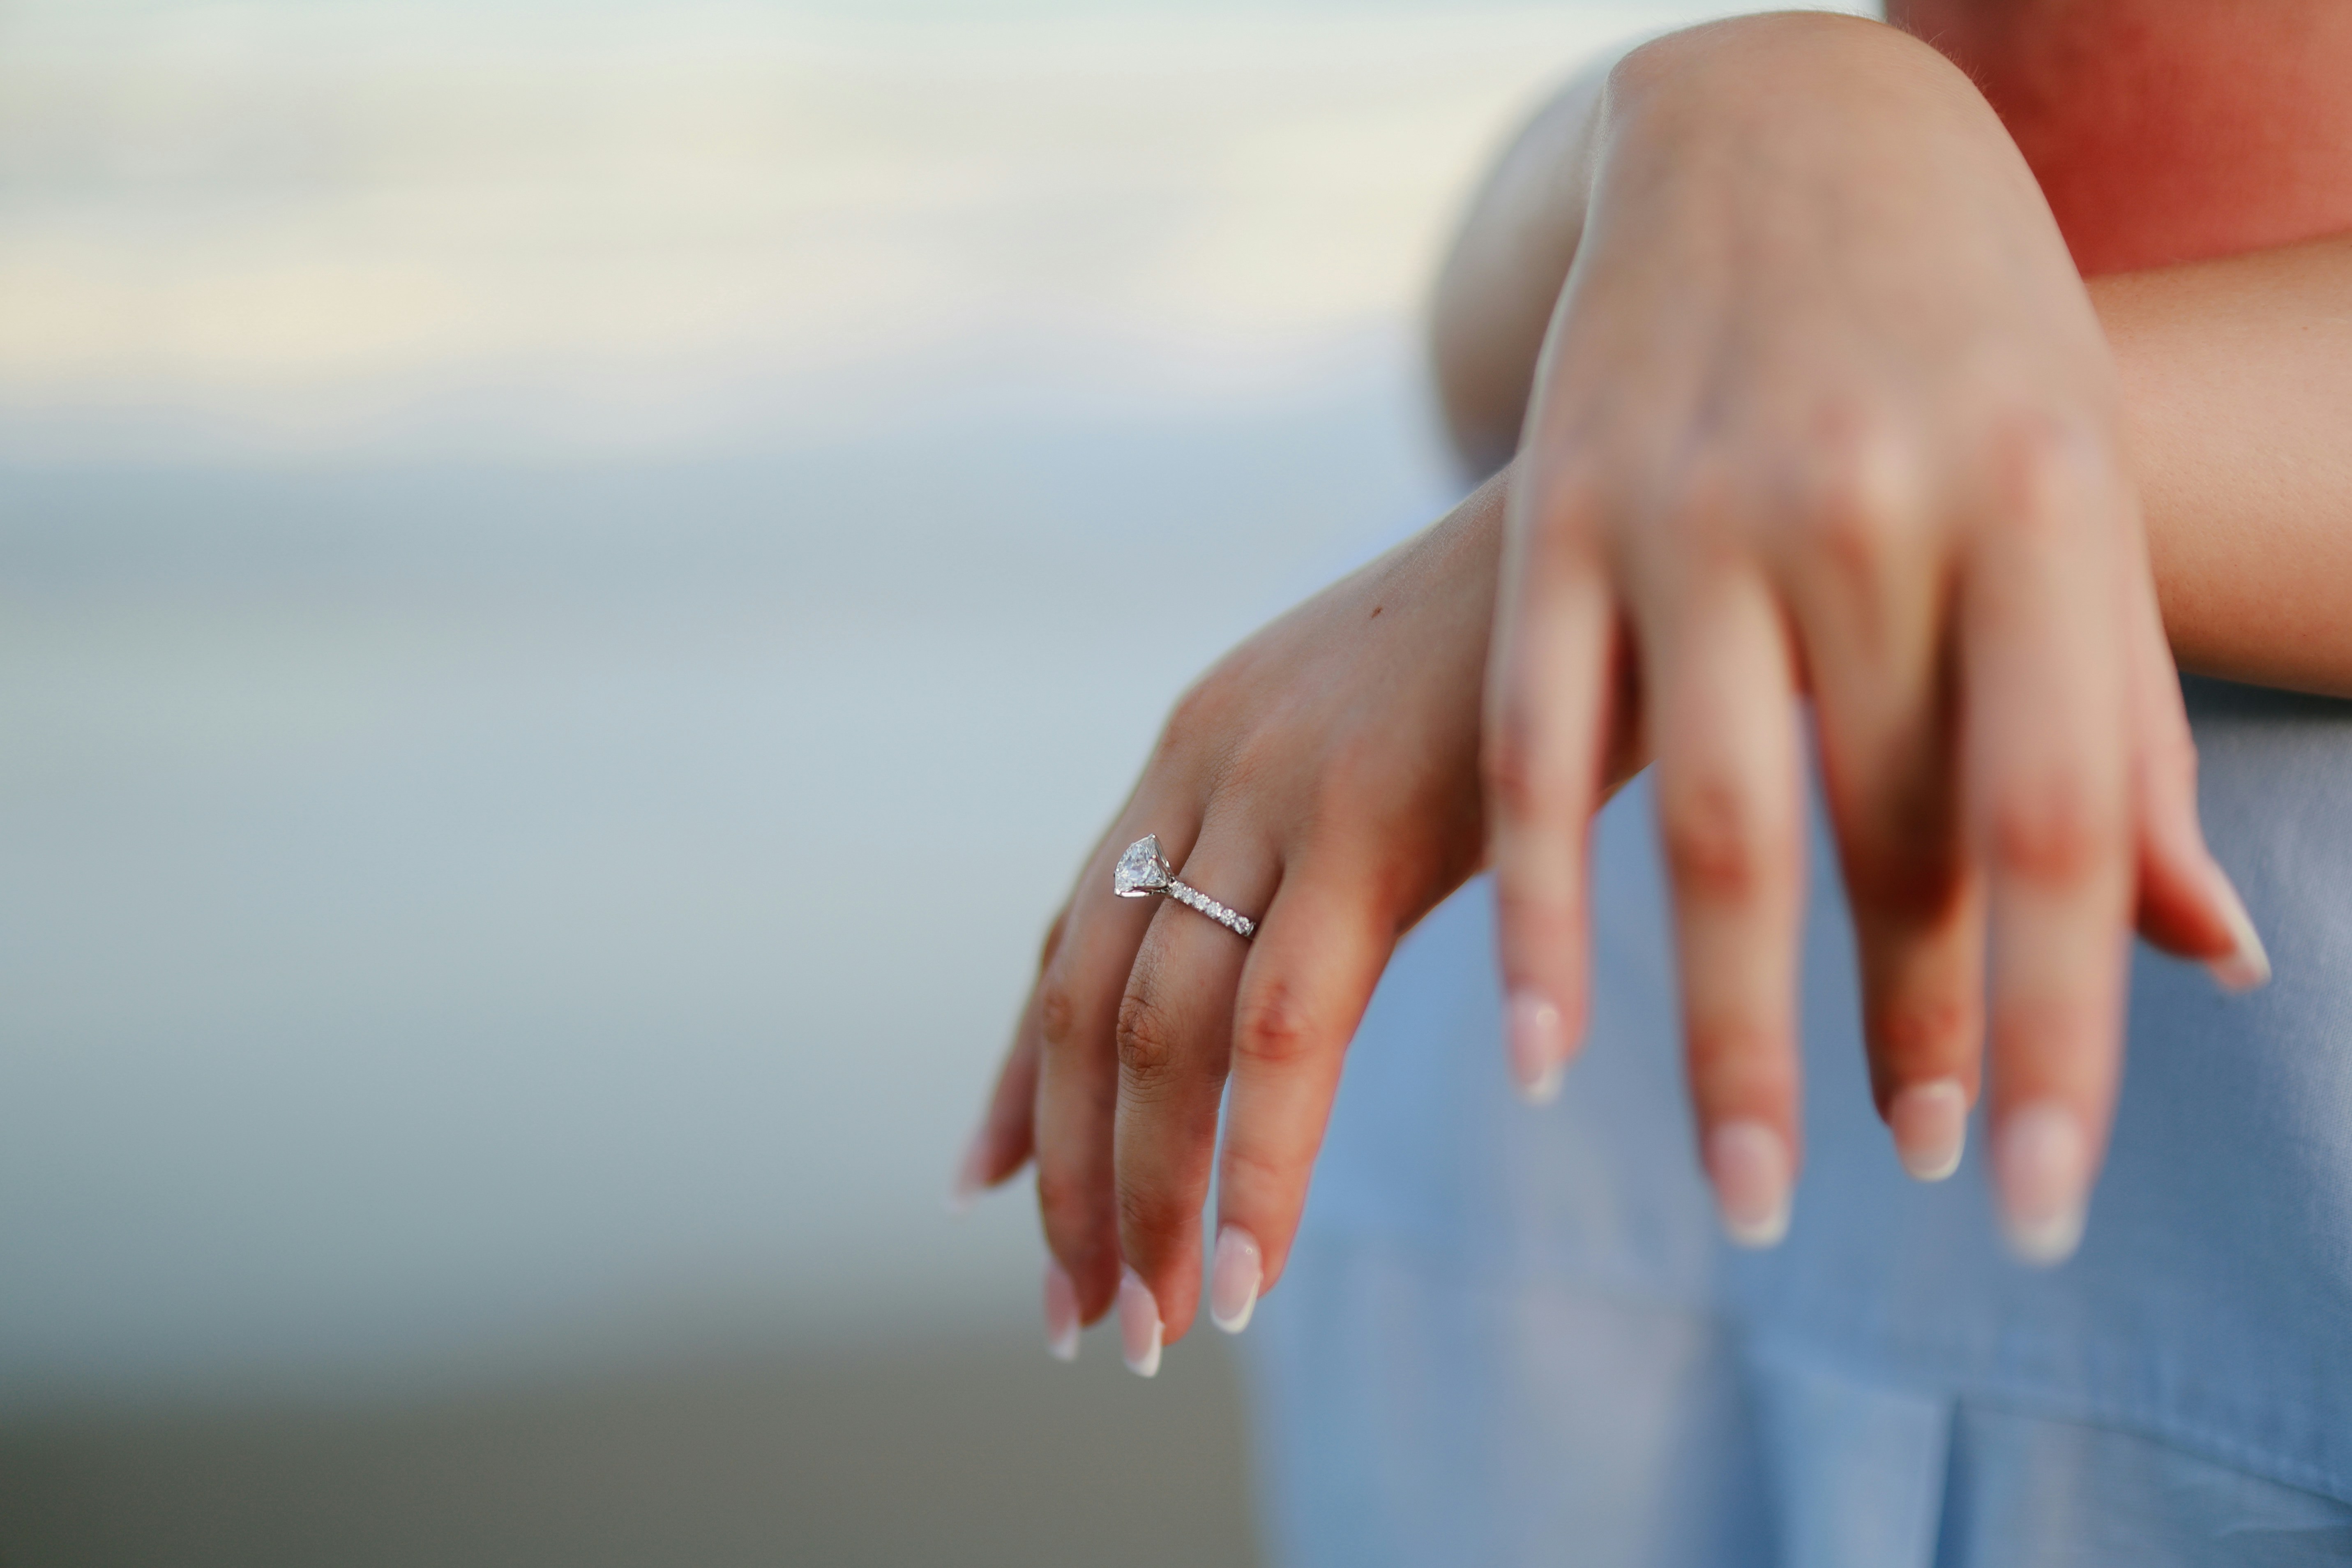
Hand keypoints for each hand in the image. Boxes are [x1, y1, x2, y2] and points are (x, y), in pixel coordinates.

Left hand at [955, 478, 1548, 1368]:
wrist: (1632, 498)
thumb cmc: (1535, 640)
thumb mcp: (1387, 730)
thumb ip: (1315, 833)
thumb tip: (1295, 931)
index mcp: (1200, 745)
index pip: (1070, 942)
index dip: (1023, 1083)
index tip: (995, 1196)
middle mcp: (1206, 764)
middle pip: (1092, 1008)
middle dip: (1076, 1176)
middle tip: (1074, 1316)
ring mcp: (1279, 788)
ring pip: (1167, 1034)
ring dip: (1150, 1198)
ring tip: (1150, 1330)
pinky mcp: (1372, 819)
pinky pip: (1283, 1027)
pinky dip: (1256, 1164)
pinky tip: (1246, 1271)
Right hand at [1484, 15, 2266, 1262]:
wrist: (1781, 120)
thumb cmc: (1966, 335)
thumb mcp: (2078, 496)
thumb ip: (2120, 722)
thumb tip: (2200, 962)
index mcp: (2033, 496)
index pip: (2057, 813)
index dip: (2054, 1023)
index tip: (2034, 1197)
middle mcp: (1861, 500)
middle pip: (1885, 833)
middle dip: (1901, 1042)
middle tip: (1897, 1186)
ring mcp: (1688, 505)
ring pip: (1704, 820)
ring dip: (1721, 1034)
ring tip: (1753, 1187)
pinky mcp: (1556, 512)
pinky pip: (1535, 748)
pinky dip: (1540, 916)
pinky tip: (1547, 1057)